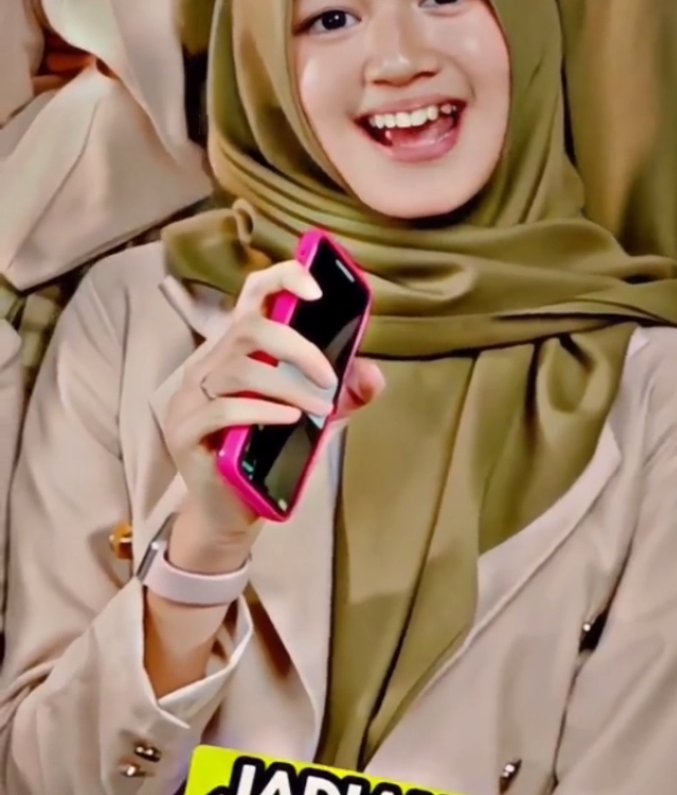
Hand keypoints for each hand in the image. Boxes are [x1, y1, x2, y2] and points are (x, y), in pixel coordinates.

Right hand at [164, 259, 383, 548]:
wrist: (231, 513)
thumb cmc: (266, 457)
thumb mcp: (314, 422)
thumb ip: (342, 397)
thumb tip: (373, 374)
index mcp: (236, 352)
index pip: (252, 297)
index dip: (282, 280)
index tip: (316, 289)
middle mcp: (208, 366)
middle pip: (247, 330)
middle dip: (296, 347)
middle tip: (328, 377)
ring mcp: (191, 398)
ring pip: (239, 370)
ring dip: (288, 387)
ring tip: (319, 409)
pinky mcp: (185, 431)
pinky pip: (224, 409)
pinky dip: (263, 412)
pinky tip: (290, 421)